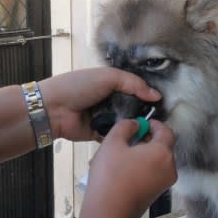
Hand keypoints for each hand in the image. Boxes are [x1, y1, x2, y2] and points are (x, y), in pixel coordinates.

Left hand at [37, 68, 160, 141]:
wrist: (53, 108)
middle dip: (144, 113)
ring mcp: (105, 118)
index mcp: (111, 84)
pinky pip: (117, 136)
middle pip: (133, 108)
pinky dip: (125, 138)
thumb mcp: (108, 77)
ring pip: (127, 123)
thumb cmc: (78, 86)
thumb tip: (156, 95)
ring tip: (153, 132)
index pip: (135, 89)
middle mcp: (110, 101)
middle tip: (162, 120)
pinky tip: (140, 140)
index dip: (147, 95)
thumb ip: (133, 83)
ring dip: (136, 127)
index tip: (164, 103)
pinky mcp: (101, 134)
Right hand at [83, 119, 176, 217]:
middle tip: (126, 139)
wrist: (109, 214)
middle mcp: (169, 168)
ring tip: (120, 157)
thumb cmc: (111, 178)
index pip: (166, 130)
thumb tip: (135, 124)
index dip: (154, 123)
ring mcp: (164, 183)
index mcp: (163, 153)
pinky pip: (152, 173)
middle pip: (162, 146)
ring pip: (156, 160)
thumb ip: (126, 126)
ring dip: (142, 154)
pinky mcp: (156, 193)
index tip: (141, 123)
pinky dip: (141, 168)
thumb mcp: (113, 142)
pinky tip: (122, 171)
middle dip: (145, 140)